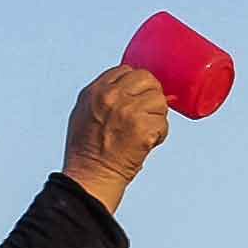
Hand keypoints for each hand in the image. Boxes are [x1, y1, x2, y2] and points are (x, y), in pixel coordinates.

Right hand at [62, 66, 170, 212]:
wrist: (91, 176)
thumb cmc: (86, 151)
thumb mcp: (84, 112)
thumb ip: (101, 96)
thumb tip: (124, 88)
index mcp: (97, 90)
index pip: (126, 70)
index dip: (136, 85)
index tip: (137, 99)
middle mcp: (112, 96)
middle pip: (147, 79)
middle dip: (151, 95)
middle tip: (147, 114)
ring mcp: (129, 111)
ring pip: (159, 100)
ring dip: (157, 116)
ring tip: (146, 131)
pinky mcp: (143, 128)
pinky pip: (163, 123)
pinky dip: (159, 135)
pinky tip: (148, 143)